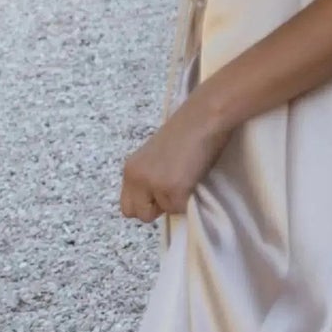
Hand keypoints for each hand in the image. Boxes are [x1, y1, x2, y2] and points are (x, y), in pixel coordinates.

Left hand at [120, 95, 226, 220]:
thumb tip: (158, 198)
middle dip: (158, 208)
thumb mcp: (155, 157)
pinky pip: (182, 209)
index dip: (146, 203)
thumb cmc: (186, 131)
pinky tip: (194, 178)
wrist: (203, 117)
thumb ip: (149, 176)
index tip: (161, 192)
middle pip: (140, 214)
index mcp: (130, 169)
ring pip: (165, 212)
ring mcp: (155, 185)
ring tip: (187, 177)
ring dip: (178, 201)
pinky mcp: (175, 189)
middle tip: (174, 189)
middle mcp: (136, 179)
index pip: (127, 206)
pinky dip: (191, 199)